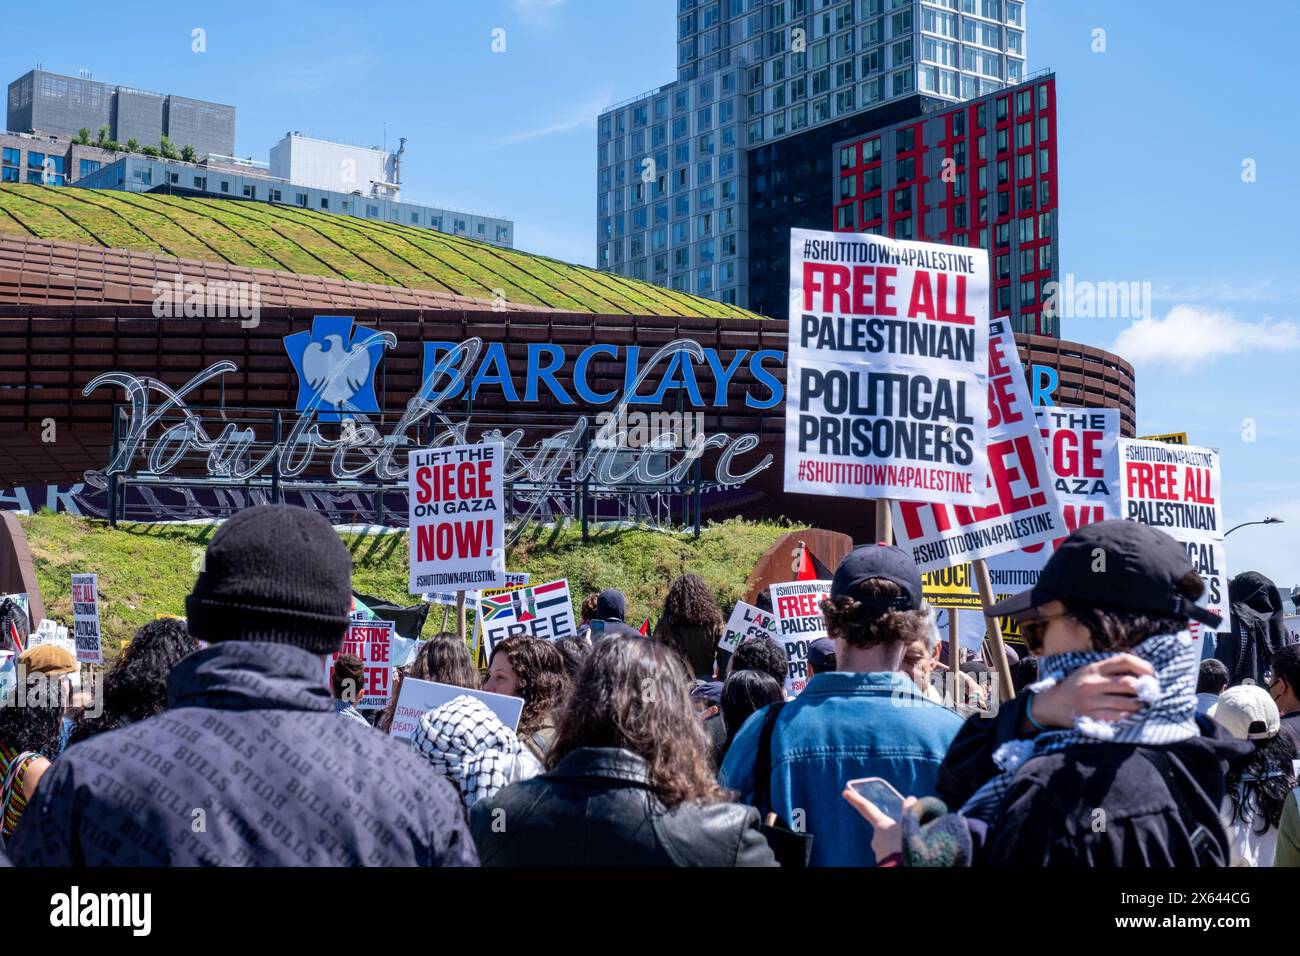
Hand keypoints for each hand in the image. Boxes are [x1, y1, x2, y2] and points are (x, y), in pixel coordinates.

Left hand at [842, 789, 917, 862]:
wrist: (906, 866)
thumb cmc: (908, 845)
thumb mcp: (911, 824)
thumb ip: (909, 811)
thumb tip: (910, 799)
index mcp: (881, 825)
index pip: (866, 808)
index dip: (856, 799)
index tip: (845, 792)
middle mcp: (876, 839)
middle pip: (882, 830)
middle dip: (890, 831)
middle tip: (904, 834)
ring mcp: (879, 853)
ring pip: (888, 844)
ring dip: (895, 844)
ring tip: (907, 847)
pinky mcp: (883, 863)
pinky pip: (890, 855)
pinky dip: (896, 854)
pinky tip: (904, 855)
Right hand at [1030, 653, 1154, 727]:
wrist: (1051, 704)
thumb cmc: (1075, 686)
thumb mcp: (1088, 671)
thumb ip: (1110, 670)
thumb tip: (1142, 674)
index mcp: (1094, 668)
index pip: (1124, 660)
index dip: (1143, 666)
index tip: (1152, 674)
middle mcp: (1092, 682)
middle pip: (1129, 683)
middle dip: (1145, 689)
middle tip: (1150, 693)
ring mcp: (1091, 700)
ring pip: (1127, 703)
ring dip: (1138, 705)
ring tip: (1140, 705)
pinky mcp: (1090, 716)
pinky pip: (1118, 717)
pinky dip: (1128, 716)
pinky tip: (1129, 714)